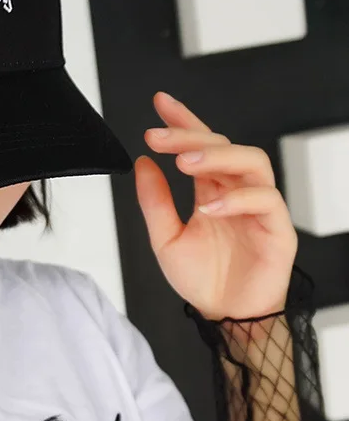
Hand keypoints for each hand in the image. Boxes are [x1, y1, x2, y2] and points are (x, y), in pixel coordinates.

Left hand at [134, 92, 297, 320]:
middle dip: (189, 135)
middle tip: (157, 136)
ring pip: (251, 162)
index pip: (201, 144)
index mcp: (211, 189)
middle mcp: (236, 192)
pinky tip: (208, 207)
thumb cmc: (202, 279)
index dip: (184, 120)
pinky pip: (266, 201)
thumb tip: (142, 163)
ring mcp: (259, 208)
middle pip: (223, 146)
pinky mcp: (278, 229)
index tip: (159, 103)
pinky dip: (236, 199)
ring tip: (183, 161)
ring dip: (216, 156)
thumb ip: (154, 201)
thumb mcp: (165, 238)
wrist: (224, 318)